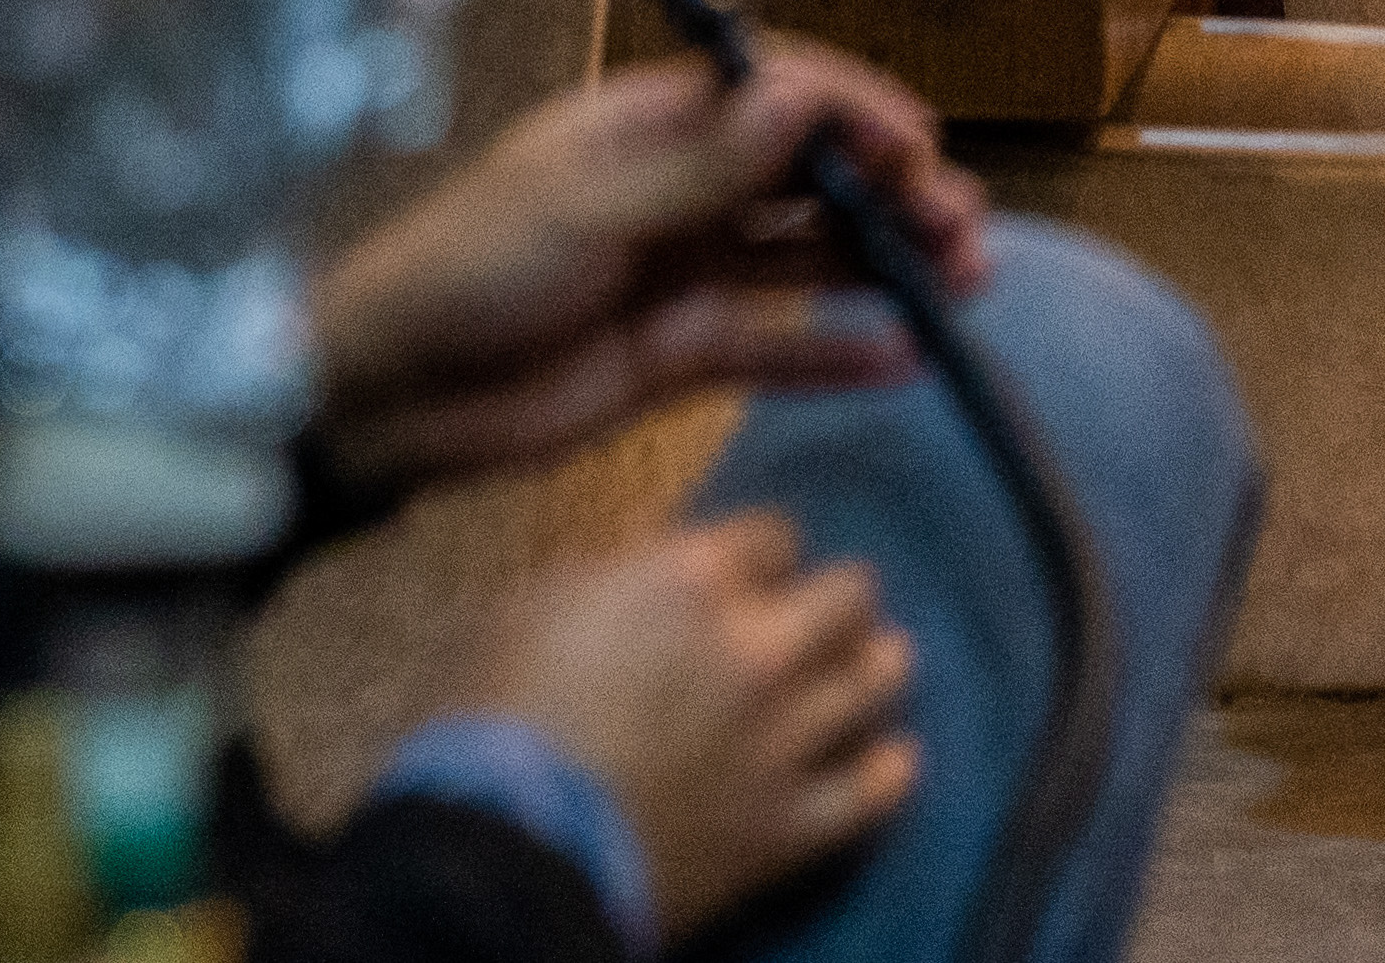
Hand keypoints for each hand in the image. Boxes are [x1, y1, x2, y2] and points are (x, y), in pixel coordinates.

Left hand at [309, 51, 989, 492]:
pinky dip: (835, 352)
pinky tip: (900, 358)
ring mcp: (685, 270)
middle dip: (892, 192)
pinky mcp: (679, 354)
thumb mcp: (584, 212)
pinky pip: (776, 346)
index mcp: (649, 125)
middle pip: (810, 175)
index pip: (776, 96)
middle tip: (959, 229)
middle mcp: (680, 188)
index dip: (855, 114)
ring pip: (808, 256)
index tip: (919, 147)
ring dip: (883, 266)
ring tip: (959, 287)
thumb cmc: (464, 274)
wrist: (387, 398)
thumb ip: (703, 167)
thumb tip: (803, 92)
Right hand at [452, 513, 916, 945]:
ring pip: (873, 684)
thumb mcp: (531, 605)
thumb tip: (651, 570)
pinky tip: (895, 759)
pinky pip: (868, 793)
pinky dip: (887, 773)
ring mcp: (780, 740)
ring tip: (880, 664)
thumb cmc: (489, 719)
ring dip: (877, 669)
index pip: (774, 535)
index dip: (765, 553)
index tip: (757, 569)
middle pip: (847, 597)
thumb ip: (613, 577)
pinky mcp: (784, 826)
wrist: (500, 849)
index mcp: (692, 581)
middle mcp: (756, 649)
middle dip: (839, 600)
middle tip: (829, 613)